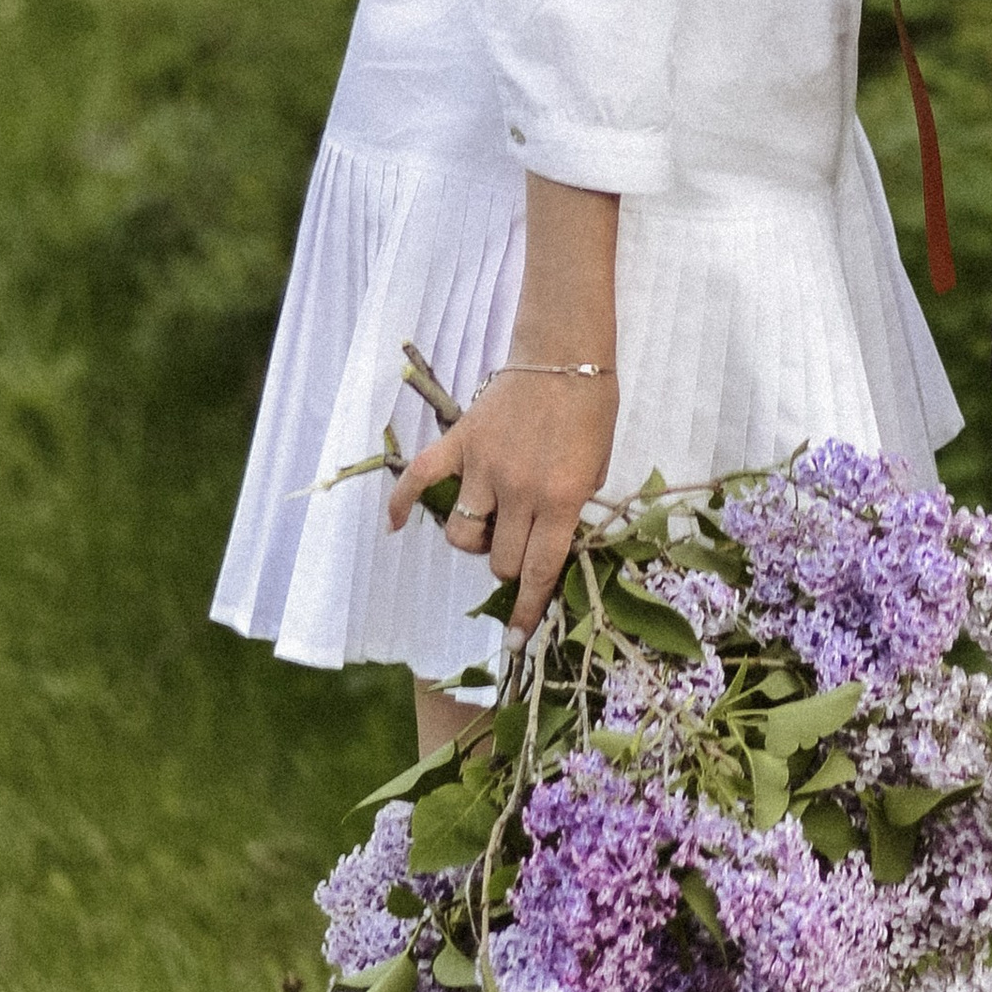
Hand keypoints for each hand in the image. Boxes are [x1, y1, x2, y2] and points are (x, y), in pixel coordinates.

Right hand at [391, 365, 619, 640]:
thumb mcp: (596, 467)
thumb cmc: (591, 408)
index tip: (517, 639)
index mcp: (559, 498)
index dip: (528, 610)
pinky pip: (418, 479)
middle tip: (520, 541)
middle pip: (500, 559)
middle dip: (509, 564)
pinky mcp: (459, 443)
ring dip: (476, 540)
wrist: (565, 352)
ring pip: (463, 534)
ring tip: (491, 523)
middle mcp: (518, 489)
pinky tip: (396, 526)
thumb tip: (547, 543)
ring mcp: (483, 466)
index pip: (539, 570)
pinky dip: (402, 504)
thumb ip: (570, 508)